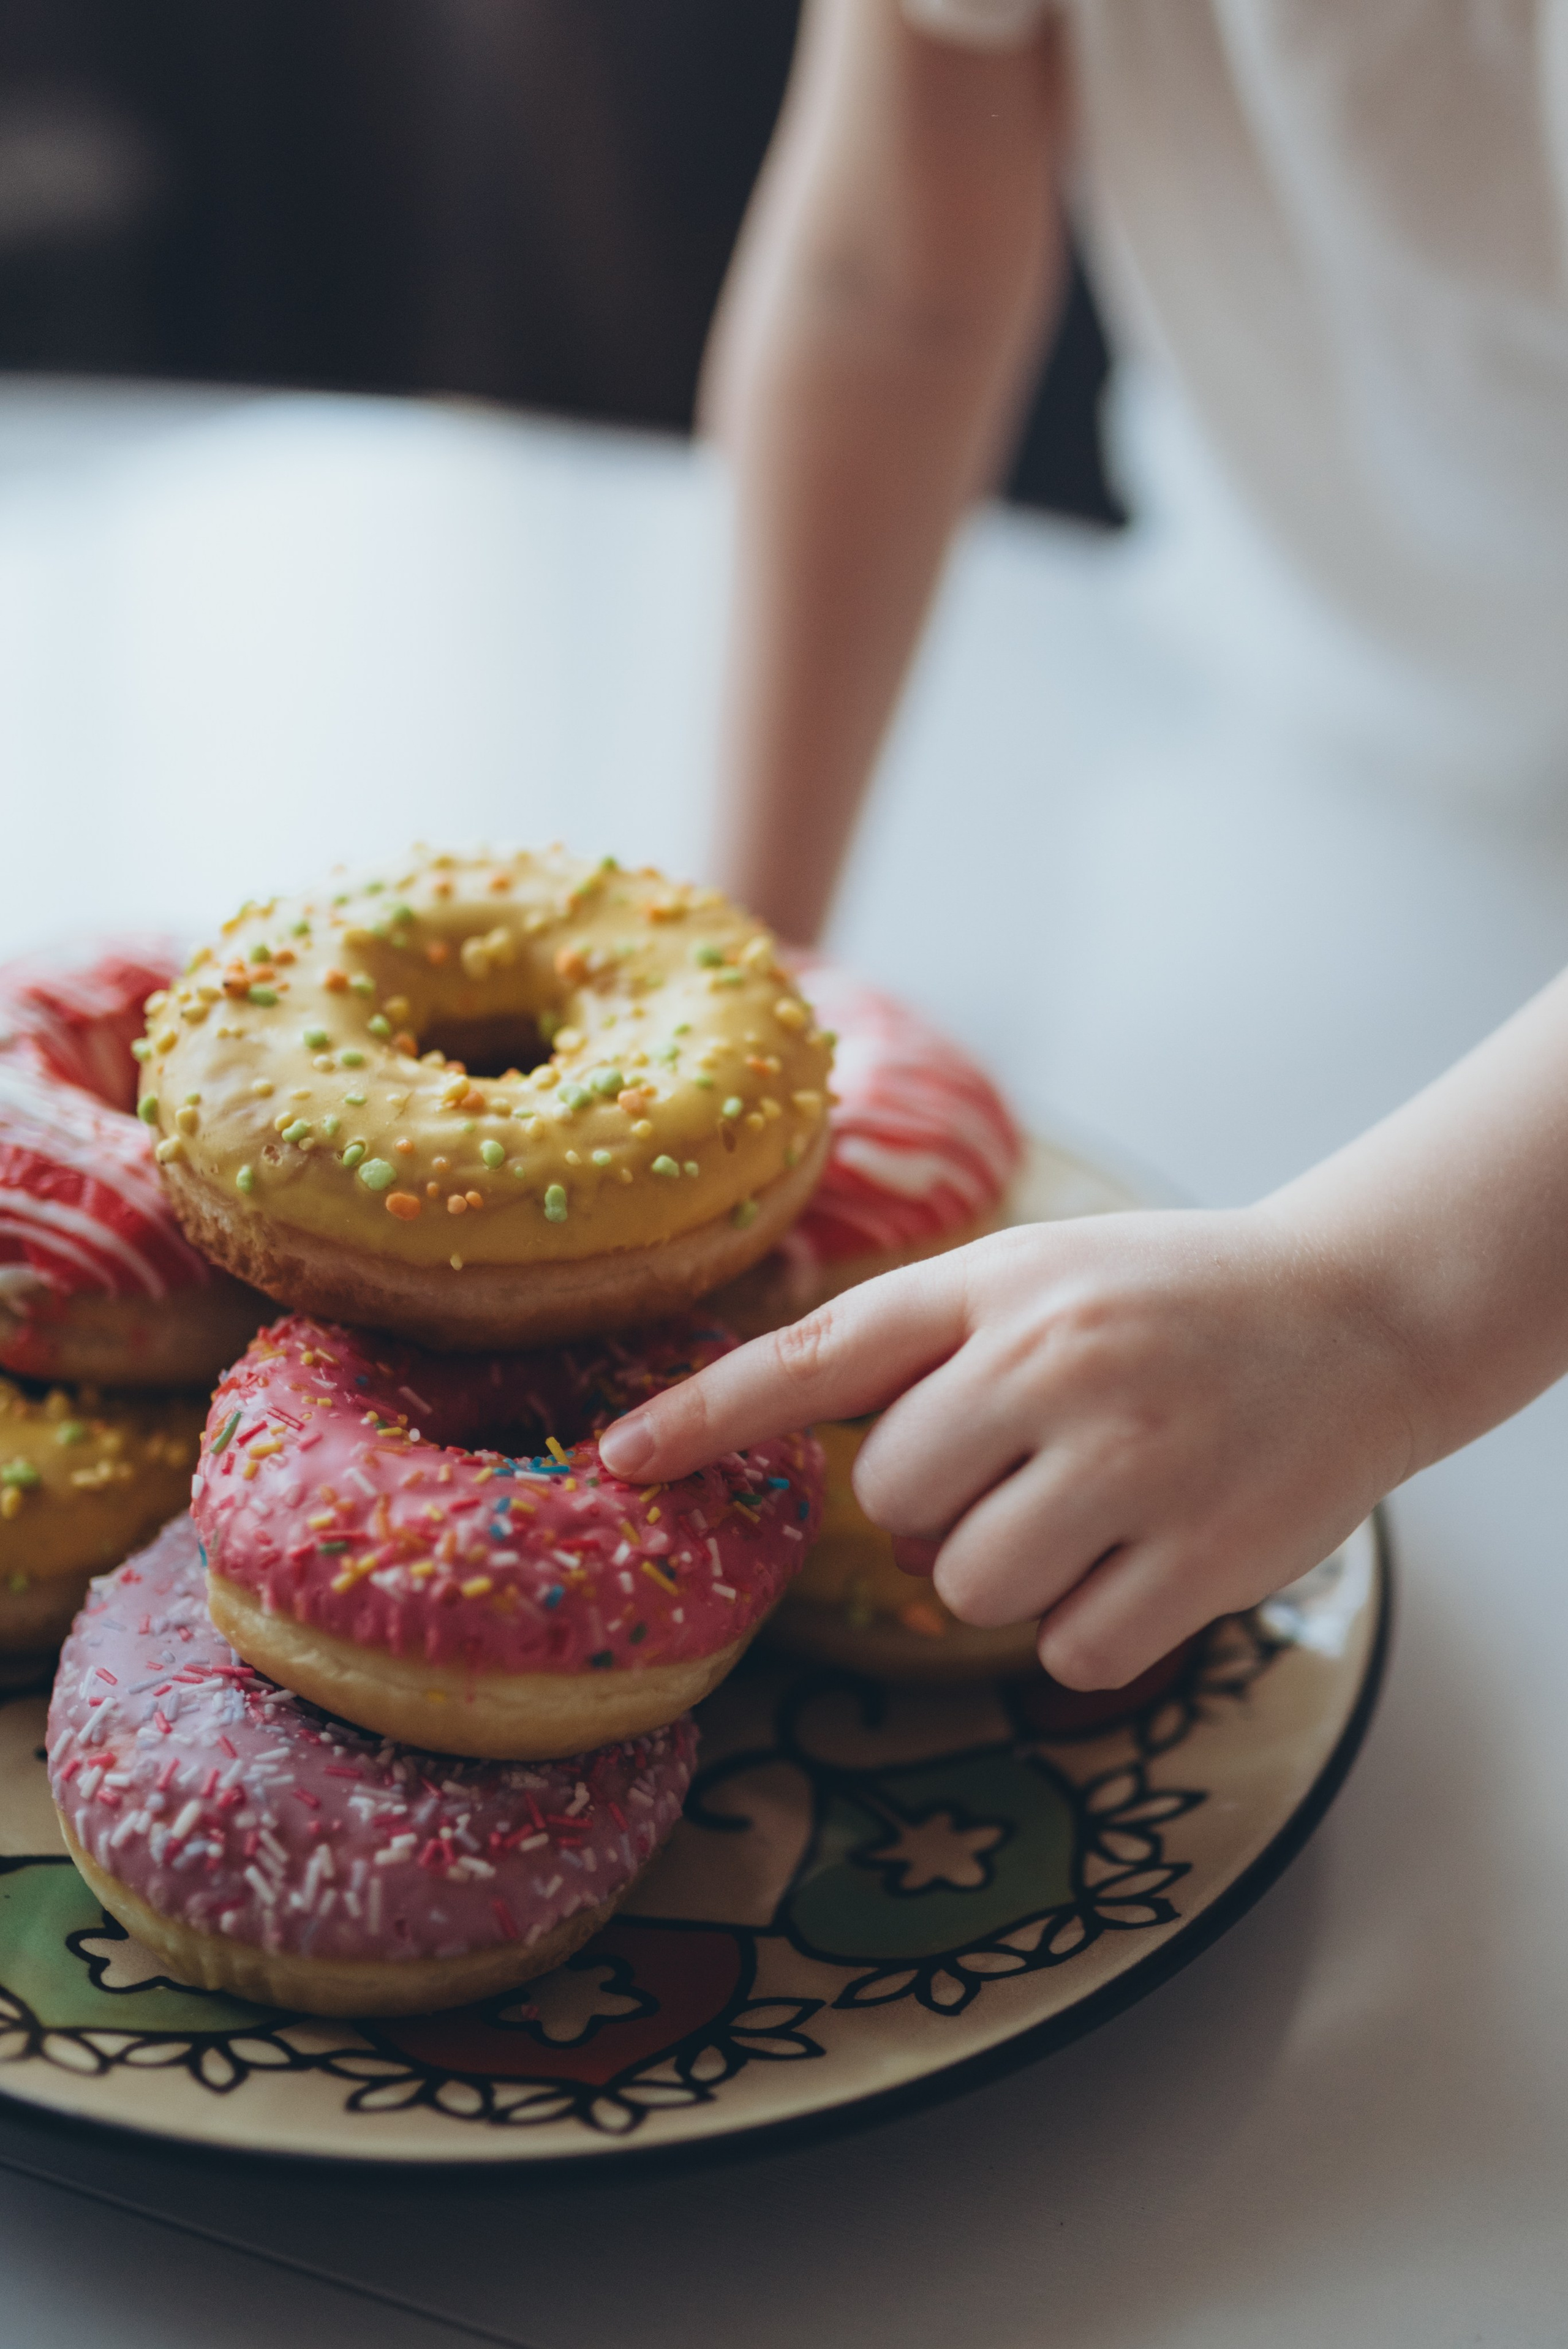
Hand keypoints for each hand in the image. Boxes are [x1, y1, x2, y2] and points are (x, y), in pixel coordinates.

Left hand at [598, 1210, 1418, 1687]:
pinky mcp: (1199, 1558)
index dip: (705, 1415)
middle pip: (895, 1502)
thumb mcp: (1043, 1273)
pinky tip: (1156, 1550)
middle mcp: (1053, 1364)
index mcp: (999, 1286)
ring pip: (972, 1588)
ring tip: (1100, 1501)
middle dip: (945, 1501)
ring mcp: (1130, 1463)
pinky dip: (1098, 1623)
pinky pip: (1069, 1651)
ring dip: (1017, 1569)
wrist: (1360, 1315)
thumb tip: (831, 1449)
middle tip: (1036, 1457)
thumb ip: (930, 1337)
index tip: (613, 1462)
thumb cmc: (1175, 1302)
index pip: (818, 1356)